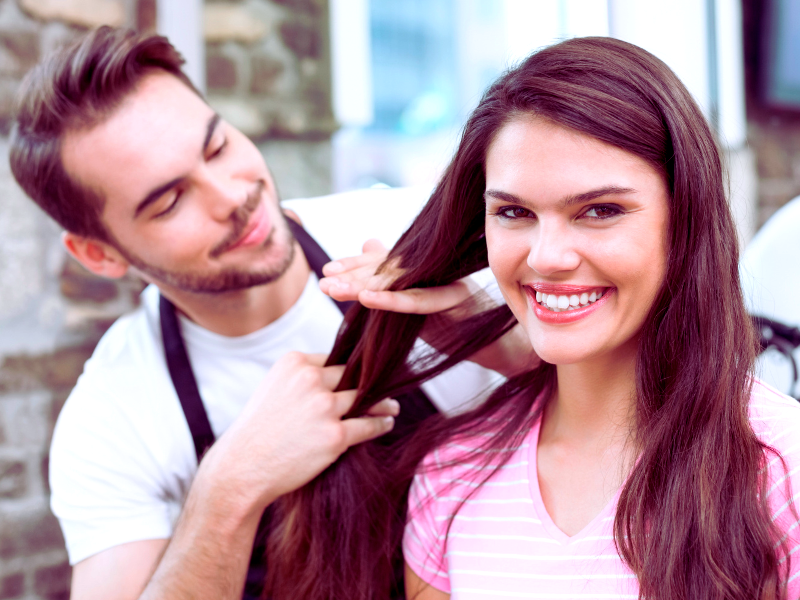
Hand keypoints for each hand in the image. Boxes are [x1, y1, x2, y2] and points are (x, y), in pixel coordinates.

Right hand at [201, 352, 396, 510]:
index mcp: (294, 362)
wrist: (243, 468)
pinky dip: (381, 423)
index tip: (367, 375)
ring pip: (363, 399)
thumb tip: (343, 375)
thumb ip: (304, 379)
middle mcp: (310, 380)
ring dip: (382, 403)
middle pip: (352, 376)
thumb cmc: (259, 431)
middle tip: (386, 388)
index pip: (335, 359)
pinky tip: (387, 422)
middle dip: (369, 383)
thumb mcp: (275, 389)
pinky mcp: (334, 435)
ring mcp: (323, 407)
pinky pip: (367, 425)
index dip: (352, 369)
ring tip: (391, 406)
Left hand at [321, 241, 537, 376]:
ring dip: (365, 285)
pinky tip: (368, 300)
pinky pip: (422, 300)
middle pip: (390, 267)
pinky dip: (394, 300)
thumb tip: (369, 242)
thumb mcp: (417, 303)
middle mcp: (437, 268)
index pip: (386, 261)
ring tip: (335, 290)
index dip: (356, 263)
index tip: (327, 269)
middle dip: (354, 274)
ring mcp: (449, 280)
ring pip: (402, 280)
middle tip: (323, 281)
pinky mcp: (459, 300)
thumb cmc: (457, 326)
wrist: (501, 346)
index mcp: (426, 267)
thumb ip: (394, 278)